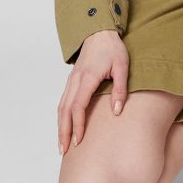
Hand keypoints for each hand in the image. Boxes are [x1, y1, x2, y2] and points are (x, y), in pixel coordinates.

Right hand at [57, 29, 128, 154]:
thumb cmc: (112, 48)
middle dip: (63, 132)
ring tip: (61, 145)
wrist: (99, 32)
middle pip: (64, 110)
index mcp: (87, 78)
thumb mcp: (122, 66)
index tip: (79, 141)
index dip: (78, 125)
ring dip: (60, 126)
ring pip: (61, 107)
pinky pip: (63, 101)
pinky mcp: (71, 80)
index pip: (78, 106)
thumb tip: (116, 111)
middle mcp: (75, 80)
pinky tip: (64, 126)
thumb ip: (119, 89)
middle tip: (63, 151)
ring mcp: (71, 80)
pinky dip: (61, 116)